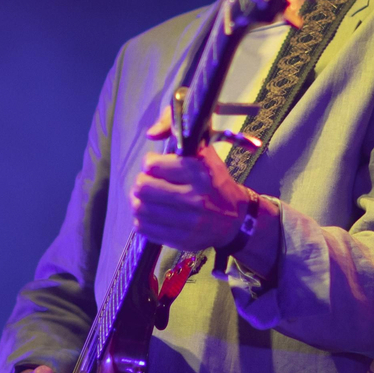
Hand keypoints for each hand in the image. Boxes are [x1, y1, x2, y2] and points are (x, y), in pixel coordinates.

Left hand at [130, 107, 249, 252]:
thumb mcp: (205, 152)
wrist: (235, 218)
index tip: (155, 166)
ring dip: (138, 201)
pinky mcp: (181, 240)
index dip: (150, 164)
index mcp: (200, 172)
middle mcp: (195, 198)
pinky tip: (152, 214)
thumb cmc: (215, 180)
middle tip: (147, 183)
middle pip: (142, 188)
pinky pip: (144, 228)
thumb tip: (151, 133)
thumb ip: (179, 131)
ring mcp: (188, 222)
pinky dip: (142, 220)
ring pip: (140, 209)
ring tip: (147, 199)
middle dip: (141, 183)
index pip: (152, 166)